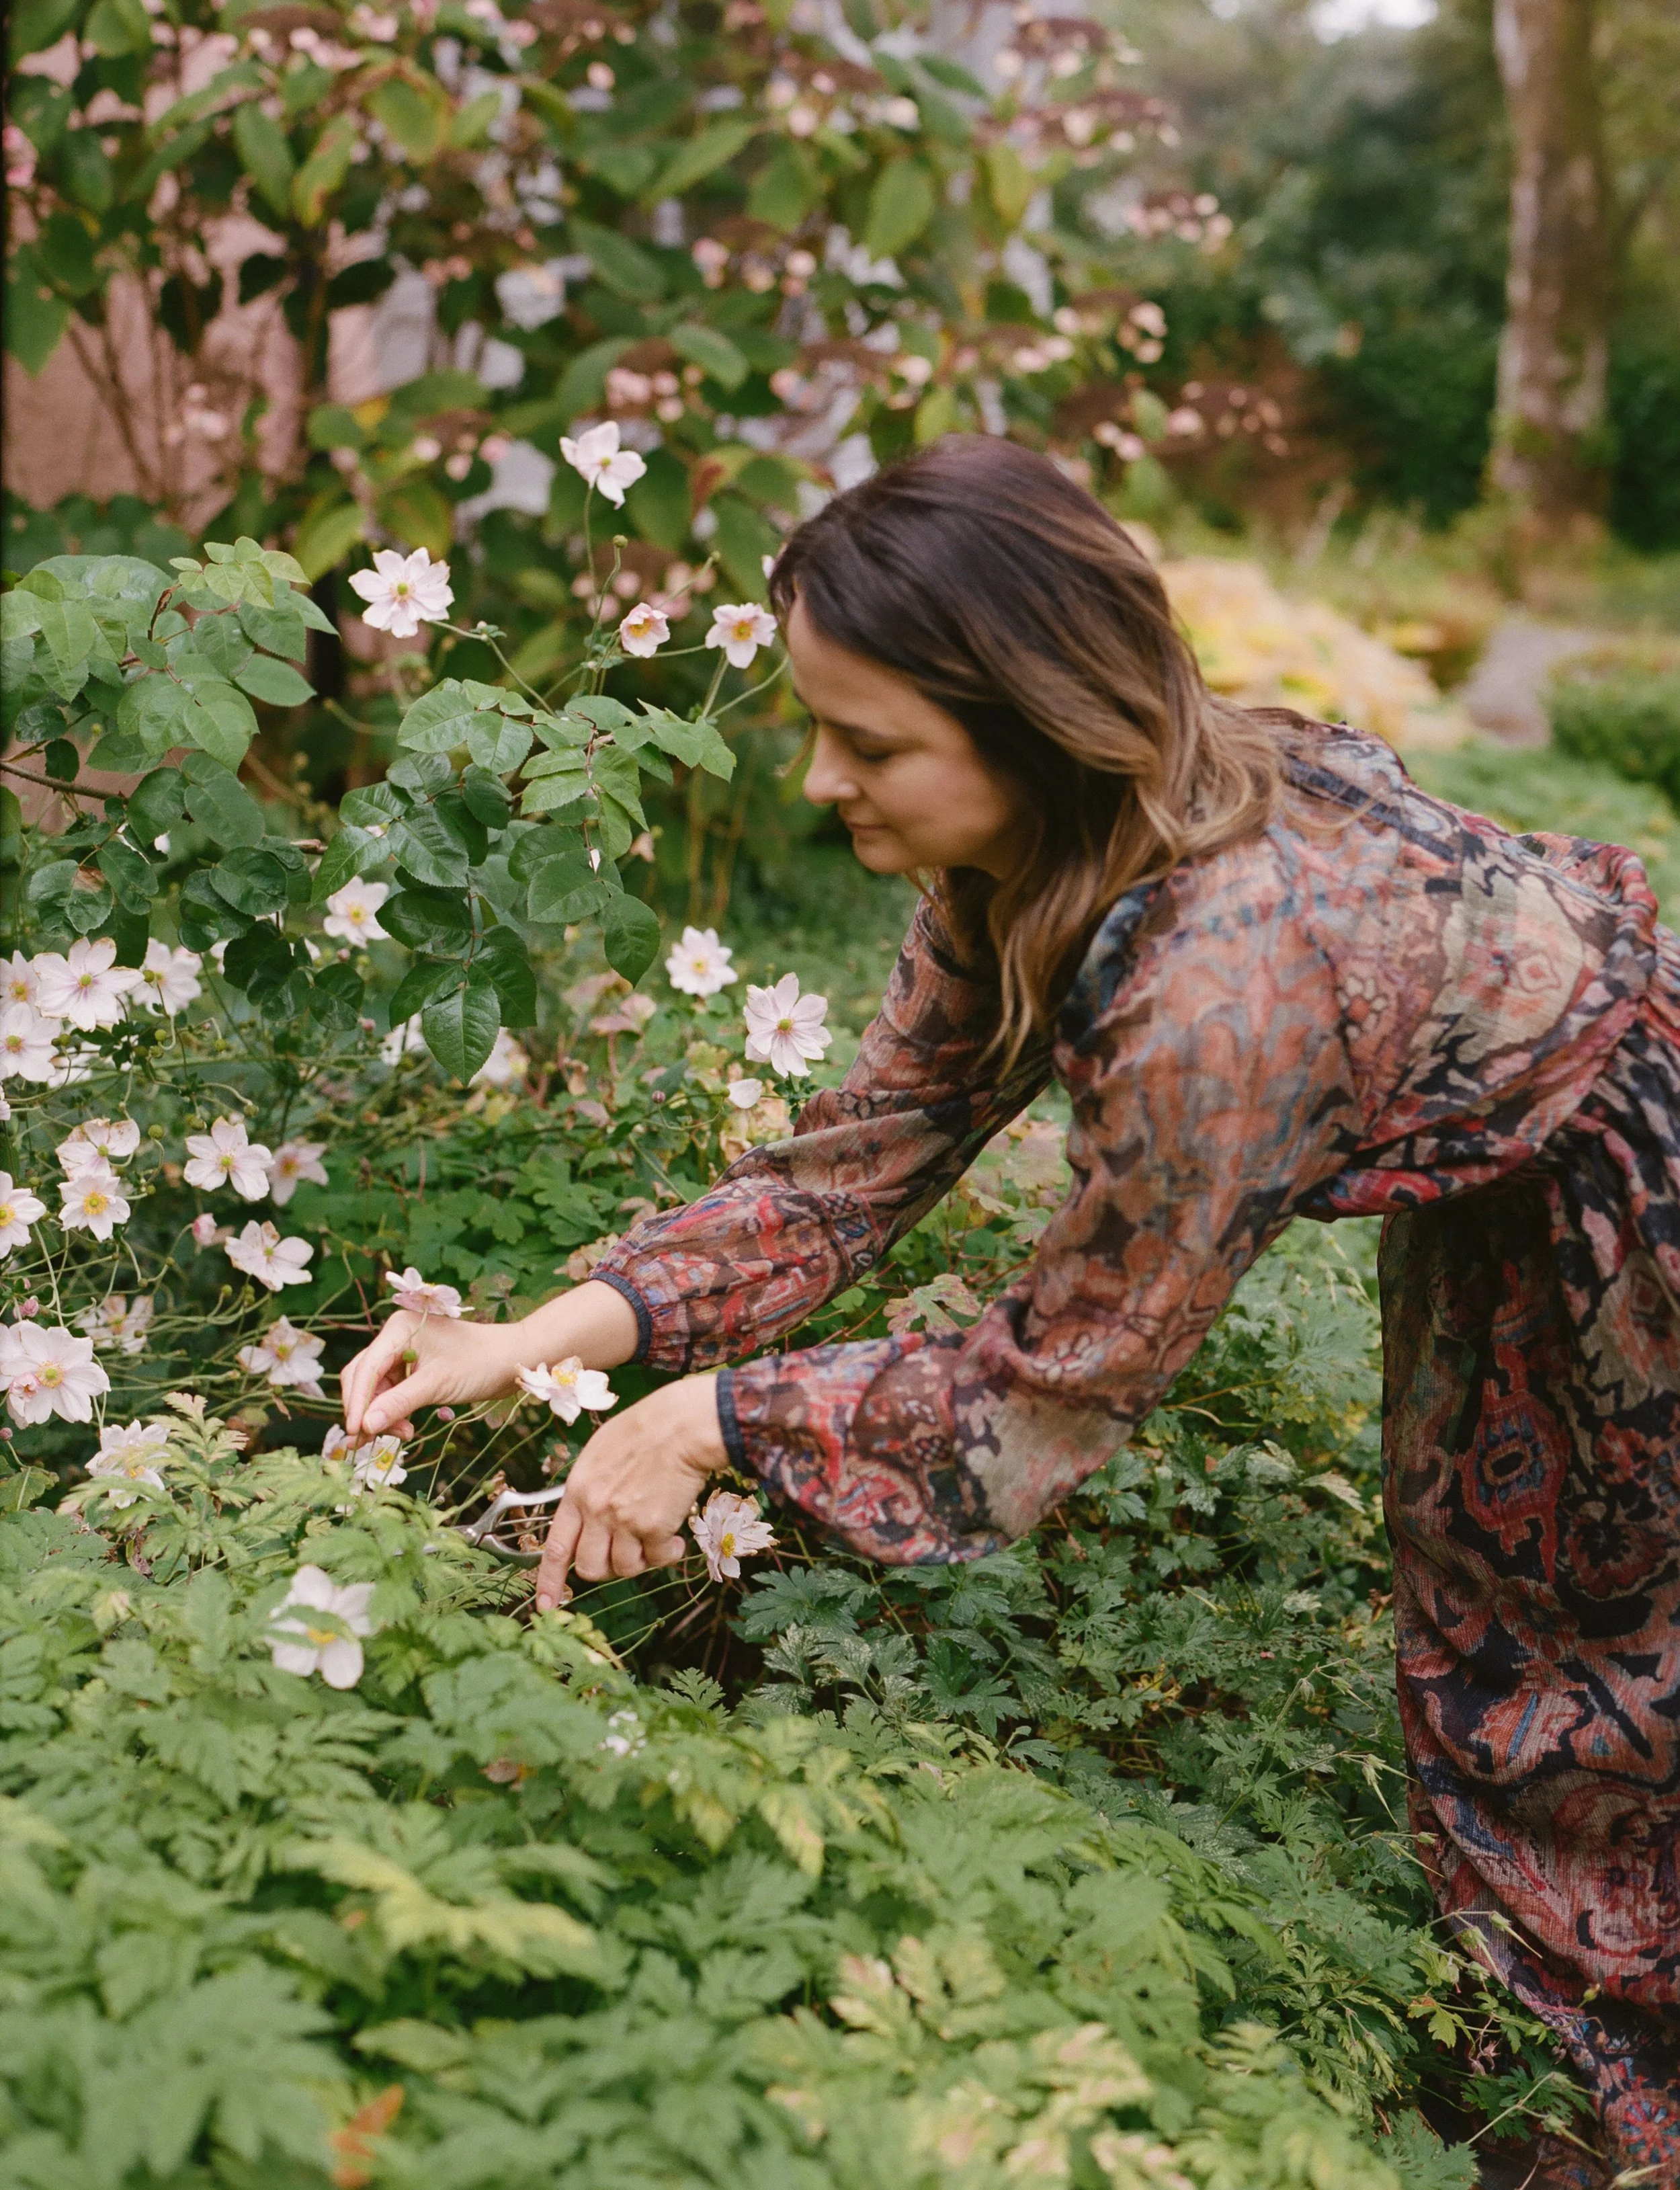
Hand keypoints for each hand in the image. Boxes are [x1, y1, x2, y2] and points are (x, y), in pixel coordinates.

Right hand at [339, 1310, 526, 1439]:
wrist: (513, 1358)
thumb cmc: (480, 1364)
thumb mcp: (437, 1385)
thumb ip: (398, 1404)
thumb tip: (365, 1426)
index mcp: (398, 1330)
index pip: (365, 1369)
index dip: (356, 1403)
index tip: (355, 1433)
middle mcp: (396, 1336)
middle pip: (364, 1377)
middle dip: (368, 1409)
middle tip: (373, 1441)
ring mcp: (405, 1351)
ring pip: (377, 1387)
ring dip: (383, 1413)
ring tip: (404, 1434)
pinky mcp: (415, 1366)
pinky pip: (393, 1391)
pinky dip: (395, 1410)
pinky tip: (407, 1427)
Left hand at [535, 1375, 725, 1607]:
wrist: (681, 1425)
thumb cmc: (646, 1429)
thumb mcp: (600, 1453)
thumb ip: (589, 1488)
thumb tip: (588, 1516)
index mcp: (578, 1490)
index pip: (556, 1547)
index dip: (549, 1580)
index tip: (545, 1604)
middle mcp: (596, 1510)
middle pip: (589, 1567)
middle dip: (606, 1569)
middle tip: (625, 1553)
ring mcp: (624, 1521)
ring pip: (624, 1569)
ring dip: (641, 1561)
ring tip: (655, 1540)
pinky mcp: (654, 1527)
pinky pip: (657, 1559)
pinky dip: (667, 1554)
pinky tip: (675, 1538)